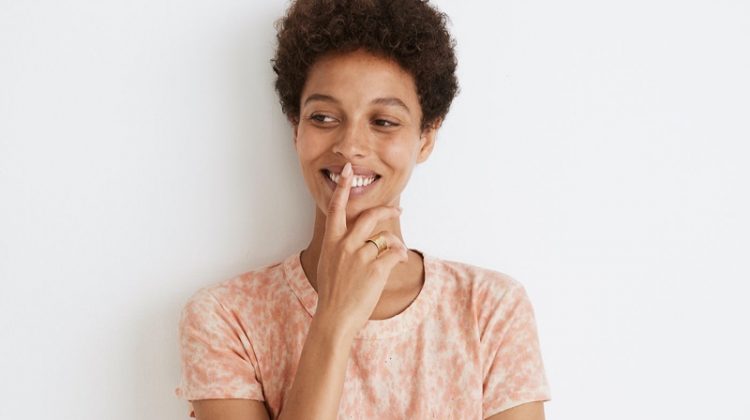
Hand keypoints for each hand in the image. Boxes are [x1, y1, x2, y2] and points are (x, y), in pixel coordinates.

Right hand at [314, 162, 408, 336]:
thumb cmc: (333, 293)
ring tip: (398, 251)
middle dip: (386, 210)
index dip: (343, 188)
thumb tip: (358, 238)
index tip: (348, 171)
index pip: (336, 208)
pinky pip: (395, 254)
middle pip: (369, 216)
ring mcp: (360, 257)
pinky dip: (400, 256)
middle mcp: (345, 245)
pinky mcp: (375, 269)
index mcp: (332, 241)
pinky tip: (398, 261)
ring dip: (395, 242)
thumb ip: (340, 246)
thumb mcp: (329, 264)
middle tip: (398, 209)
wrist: (335, 317)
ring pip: (386, 237)